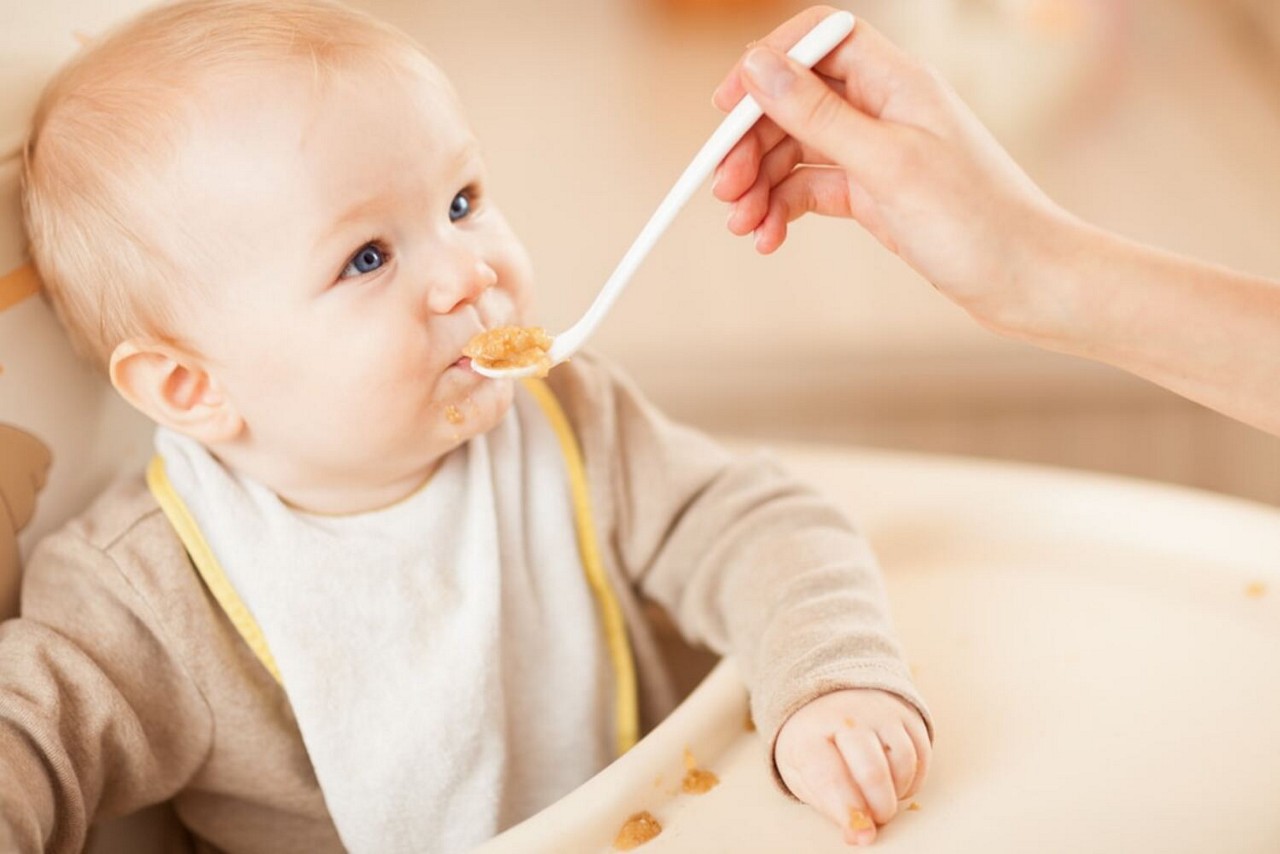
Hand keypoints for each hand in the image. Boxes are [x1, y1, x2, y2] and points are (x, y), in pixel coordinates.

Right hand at [711, 6, 1069, 336]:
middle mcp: (885, 109)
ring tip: (743, 227)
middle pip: (794, 102)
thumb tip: (757, 66)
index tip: (725, 108)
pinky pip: (811, 189)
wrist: (1028, 284)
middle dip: (751, 143)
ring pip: (796, 150)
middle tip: (724, 190)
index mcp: (897, 82)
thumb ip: (819, 115)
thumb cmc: (978, 223)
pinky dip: (784, 210)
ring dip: (760, 184)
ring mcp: (878, 153)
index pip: (818, 42)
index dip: (766, 66)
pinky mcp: (874, 194)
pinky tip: (769, 238)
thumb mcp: (888, 166)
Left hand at [774, 688, 929, 845]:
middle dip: (879, 807)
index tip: (861, 835)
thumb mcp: (802, 772)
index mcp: (810, 735)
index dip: (848, 811)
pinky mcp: (904, 714)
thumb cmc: (814, 744)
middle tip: (875, 818)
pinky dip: (913, 779)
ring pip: (903, 762)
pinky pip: (921, 754)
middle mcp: (845, 718)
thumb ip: (827, 805)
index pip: (829, 777)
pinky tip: (896, 782)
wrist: (827, 697)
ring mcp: (877, 712)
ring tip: (882, 796)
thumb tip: (857, 836)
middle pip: (872, 771)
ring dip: (898, 792)